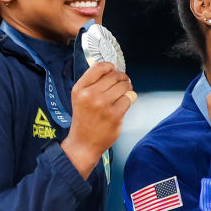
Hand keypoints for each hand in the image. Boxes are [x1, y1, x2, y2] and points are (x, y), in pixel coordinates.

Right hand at [61, 62, 133, 177]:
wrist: (84, 143)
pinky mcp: (114, 115)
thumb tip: (111, 68)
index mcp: (79, 89)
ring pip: (124, 86)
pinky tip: (125, 102)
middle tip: (124, 81)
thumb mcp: (79, 97)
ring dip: (128, 87)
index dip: (110, 66)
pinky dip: (130, 98)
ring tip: (125, 91)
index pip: (98, 67)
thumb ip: (92, 82)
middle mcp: (90, 95)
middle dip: (122, 77)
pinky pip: (129, 98)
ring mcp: (103, 105)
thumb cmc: (84, 119)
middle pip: (114, 76)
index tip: (114, 69)